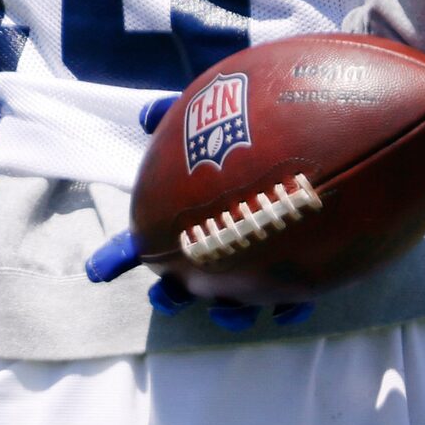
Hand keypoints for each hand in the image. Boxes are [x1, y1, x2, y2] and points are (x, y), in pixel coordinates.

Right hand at [83, 94, 311, 331]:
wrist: (327, 143)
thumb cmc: (264, 125)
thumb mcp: (219, 113)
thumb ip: (182, 113)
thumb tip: (145, 112)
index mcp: (196, 214)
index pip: (148, 237)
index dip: (120, 254)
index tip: (97, 270)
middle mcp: (224, 239)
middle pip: (188, 278)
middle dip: (171, 295)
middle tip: (166, 297)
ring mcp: (261, 256)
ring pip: (235, 298)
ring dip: (227, 311)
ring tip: (227, 312)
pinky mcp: (304, 267)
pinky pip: (296, 298)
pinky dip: (289, 309)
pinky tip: (287, 311)